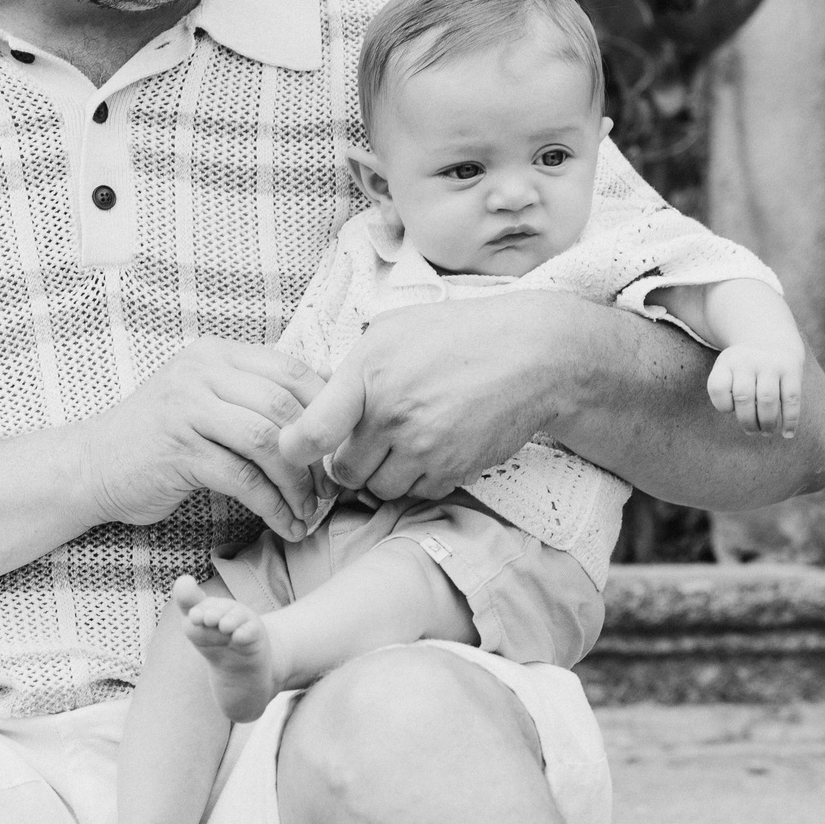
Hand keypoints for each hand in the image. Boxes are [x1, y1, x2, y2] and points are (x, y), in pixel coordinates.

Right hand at [78, 339, 325, 535]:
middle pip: (283, 405)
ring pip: (267, 442)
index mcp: (216, 354)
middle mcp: (201, 372)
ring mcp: (186, 408)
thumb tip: (329, 391)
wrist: (92, 466)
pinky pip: (242, 479)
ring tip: (307, 510)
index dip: (326, 409)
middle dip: (315, 452)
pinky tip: (285, 524)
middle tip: (328, 487)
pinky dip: (272, 506)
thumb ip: (255, 392)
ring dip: (297, 483)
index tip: (340, 448)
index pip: (290, 369)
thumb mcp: (207, 399)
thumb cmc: (160, 436)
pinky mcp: (178, 450)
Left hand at [275, 294, 568, 500]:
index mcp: (367, 374)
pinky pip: (418, 494)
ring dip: (385, 475)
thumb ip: (353, 368)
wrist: (530, 355)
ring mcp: (423, 446)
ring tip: (404, 443)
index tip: (295, 451)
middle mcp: (391, 415)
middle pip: (344, 471)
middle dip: (351, 461)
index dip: (294, 450)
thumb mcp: (393, 330)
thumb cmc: (458, 335)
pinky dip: (420, 481)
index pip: (310, 432)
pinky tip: (433, 450)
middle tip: (369, 441)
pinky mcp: (453, 468)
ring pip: (380, 489)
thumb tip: (317, 400)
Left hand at [706, 343, 803, 436]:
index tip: (731, 409)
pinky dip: (790, 420)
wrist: (771, 339)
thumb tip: (750, 422)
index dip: (723, 405)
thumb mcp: (727, 371)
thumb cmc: (744, 369)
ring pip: (767, 400)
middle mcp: (747, 360)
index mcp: (727, 361)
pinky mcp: (791, 369)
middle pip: (743, 397)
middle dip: (747, 422)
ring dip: (767, 423)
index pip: (718, 388)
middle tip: (752, 431)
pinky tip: (787, 433)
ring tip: (766, 432)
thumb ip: (727, 394)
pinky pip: (791, 399)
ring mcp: (770, 364)